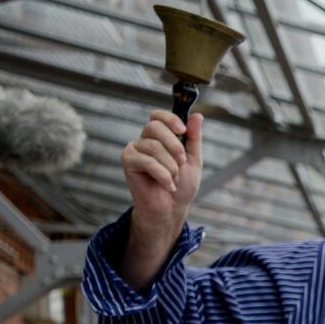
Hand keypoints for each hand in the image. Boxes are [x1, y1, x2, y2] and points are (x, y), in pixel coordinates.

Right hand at [121, 111, 202, 228]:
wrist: (172, 208)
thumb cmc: (181, 184)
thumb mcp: (193, 159)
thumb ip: (194, 138)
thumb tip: (197, 115)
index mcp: (160, 136)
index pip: (158, 116)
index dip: (170, 119)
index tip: (182, 130)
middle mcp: (145, 140)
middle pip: (154, 127)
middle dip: (174, 146)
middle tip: (181, 162)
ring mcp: (134, 149)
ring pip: (154, 147)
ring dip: (171, 166)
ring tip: (174, 178)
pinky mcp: (127, 161)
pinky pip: (148, 162)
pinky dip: (163, 176)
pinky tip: (168, 185)